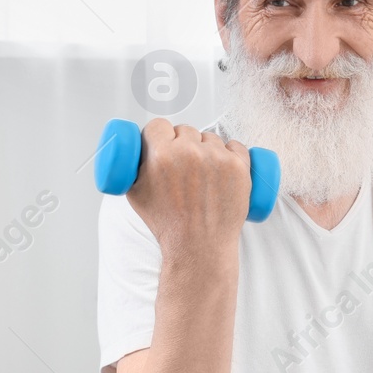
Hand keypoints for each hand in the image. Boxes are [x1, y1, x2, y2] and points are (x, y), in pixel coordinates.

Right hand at [126, 119, 251, 257]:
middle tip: (184, 168)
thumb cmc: (168, 224)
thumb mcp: (135, 192)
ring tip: (204, 176)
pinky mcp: (239, 166)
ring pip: (210, 138)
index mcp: (161, 155)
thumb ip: (133, 164)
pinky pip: (235, 146)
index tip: (164, 145)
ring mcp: (217, 158)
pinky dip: (231, 155)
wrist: (199, 247)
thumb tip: (138, 145)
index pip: (159, 125)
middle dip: (183, 145)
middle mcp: (189, 152)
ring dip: (207, 150)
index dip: (160, 136)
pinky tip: (223, 171)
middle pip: (185, 130)